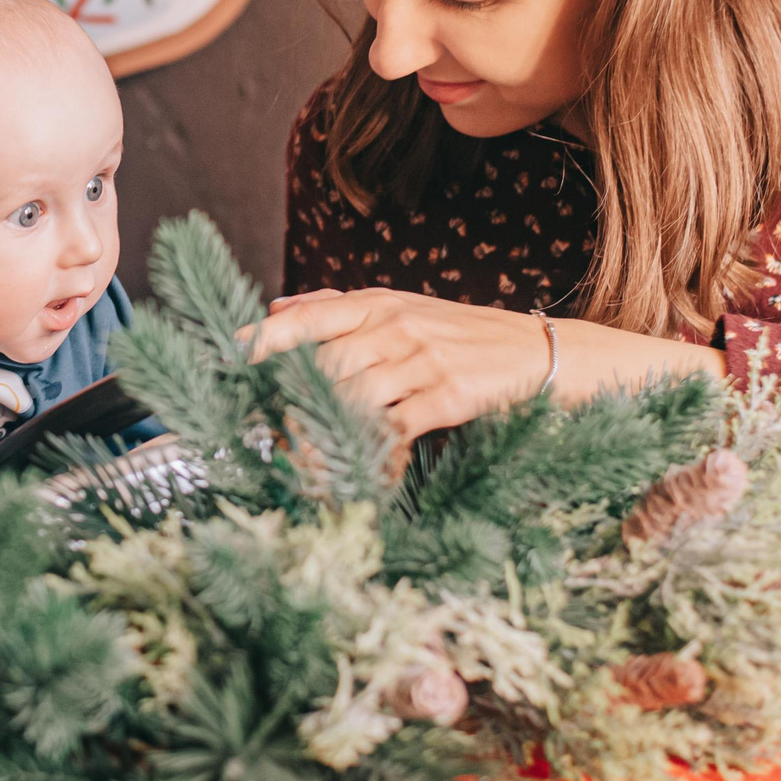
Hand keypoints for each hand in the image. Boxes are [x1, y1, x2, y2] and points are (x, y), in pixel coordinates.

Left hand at [246, 288, 715, 444]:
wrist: (559, 356)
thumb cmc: (477, 341)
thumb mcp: (410, 312)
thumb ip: (345, 311)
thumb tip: (276, 307)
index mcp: (381, 302)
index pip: (305, 316)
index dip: (261, 340)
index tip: (221, 362)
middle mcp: (397, 323)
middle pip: (320, 363)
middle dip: (288, 406)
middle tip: (265, 441)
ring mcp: (424, 357)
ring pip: (351, 398)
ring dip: (325, 439)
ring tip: (305, 471)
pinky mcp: (452, 393)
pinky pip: (395, 429)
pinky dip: (374, 457)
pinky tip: (366, 479)